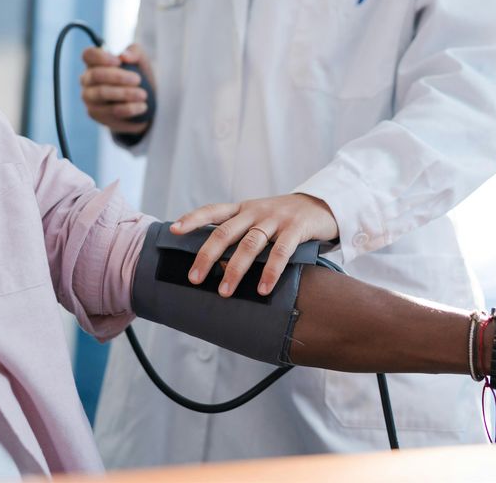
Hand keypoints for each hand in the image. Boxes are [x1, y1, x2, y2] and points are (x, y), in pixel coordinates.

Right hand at [79, 44, 153, 134]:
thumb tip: (123, 56)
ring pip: (102, 93)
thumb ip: (134, 52)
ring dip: (125, 93)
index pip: (88, 54)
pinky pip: (110, 111)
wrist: (143, 103)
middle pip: (96, 74)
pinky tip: (142, 106)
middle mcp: (87, 79)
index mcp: (95, 62)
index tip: (118, 62)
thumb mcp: (141, 60)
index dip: (101, 57)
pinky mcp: (95, 114)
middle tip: (138, 79)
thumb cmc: (137, 76)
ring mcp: (89, 97)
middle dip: (118, 77)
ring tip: (143, 95)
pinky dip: (129, 108)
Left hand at [172, 193, 339, 297]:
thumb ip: (238, 233)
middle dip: (207, 255)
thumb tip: (212, 262)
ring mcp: (276, 219)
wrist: (322, 204)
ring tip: (224, 292)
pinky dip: (270, 271)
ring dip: (236, 269)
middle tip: (194, 278)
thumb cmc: (282, 218)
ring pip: (250, 244)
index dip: (192, 219)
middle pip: (226, 232)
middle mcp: (255, 211)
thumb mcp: (258, 217)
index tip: (173, 230)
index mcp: (243, 208)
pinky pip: (281, 252)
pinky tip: (263, 289)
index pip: (212, 211)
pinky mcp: (296, 228)